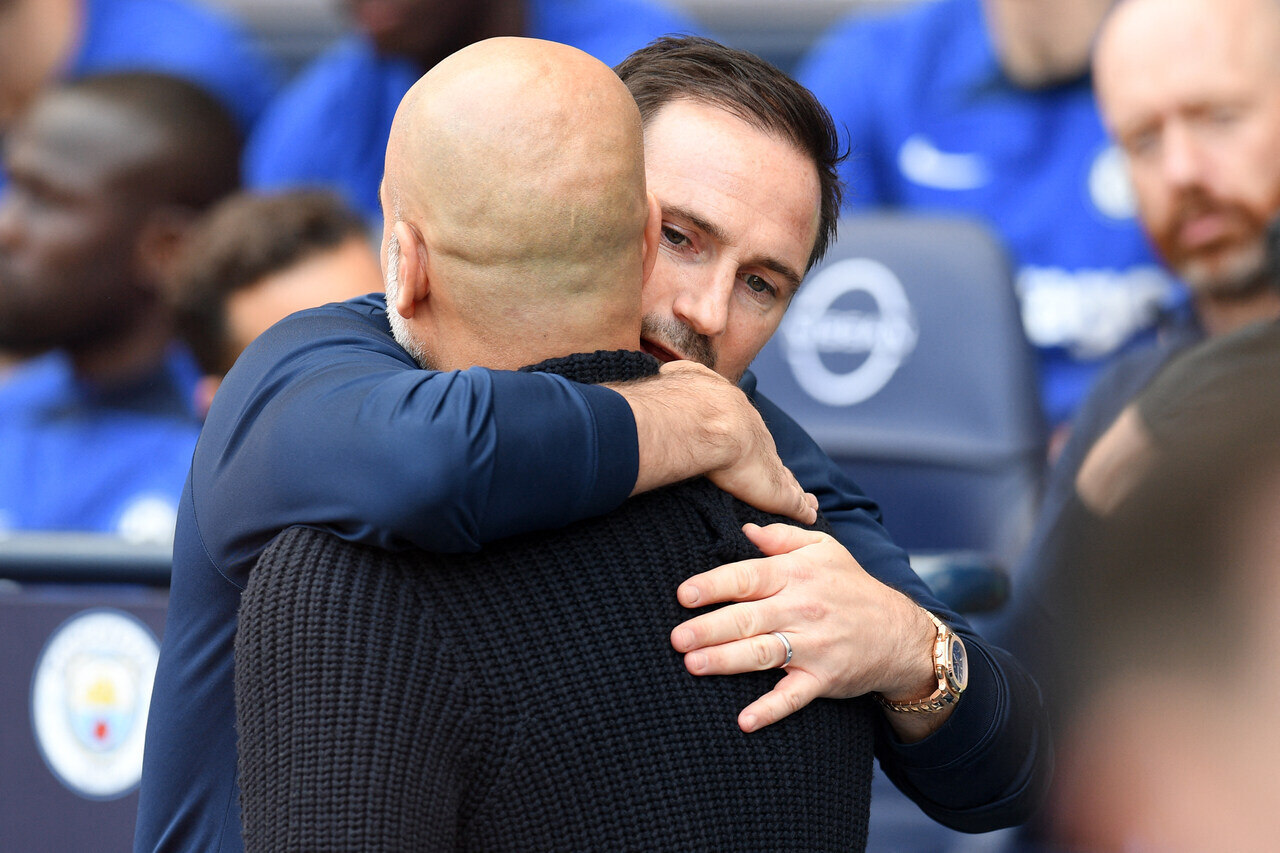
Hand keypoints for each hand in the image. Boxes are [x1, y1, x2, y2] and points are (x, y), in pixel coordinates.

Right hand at [615, 361, 815, 523]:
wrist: (709, 420)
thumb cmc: (691, 404)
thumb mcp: (687, 378)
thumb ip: (683, 375)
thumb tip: (669, 368)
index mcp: (739, 420)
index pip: (751, 436)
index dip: (753, 445)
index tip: (754, 451)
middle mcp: (759, 442)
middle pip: (771, 458)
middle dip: (776, 467)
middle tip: (784, 478)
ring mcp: (771, 467)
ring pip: (788, 481)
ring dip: (796, 490)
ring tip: (807, 500)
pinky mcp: (778, 492)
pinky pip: (796, 503)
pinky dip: (803, 509)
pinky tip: (809, 514)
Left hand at [670, 523, 938, 733]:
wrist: (899, 633)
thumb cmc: (853, 587)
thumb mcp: (824, 549)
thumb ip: (782, 537)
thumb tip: (744, 528)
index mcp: (796, 575)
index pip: (748, 577)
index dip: (714, 585)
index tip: (684, 594)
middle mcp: (801, 609)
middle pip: (748, 617)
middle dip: (709, 627)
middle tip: (676, 637)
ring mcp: (812, 646)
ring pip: (762, 653)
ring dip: (726, 660)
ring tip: (693, 664)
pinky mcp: (822, 678)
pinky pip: (793, 697)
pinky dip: (770, 710)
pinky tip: (744, 721)